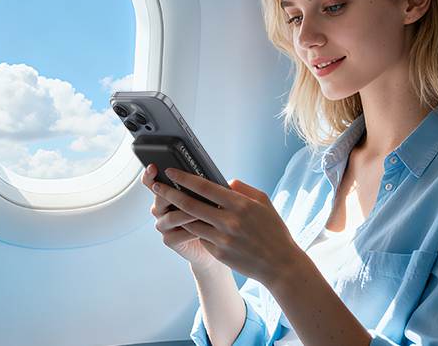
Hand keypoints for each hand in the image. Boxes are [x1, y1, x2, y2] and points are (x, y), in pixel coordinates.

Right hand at [144, 165, 217, 268]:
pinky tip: (202, 231)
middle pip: (161, 198)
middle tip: (188, 192)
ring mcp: (164, 225)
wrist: (212, 241)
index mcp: (167, 195)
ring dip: (188, 215)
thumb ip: (209, 188)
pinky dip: (191, 232)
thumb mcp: (209, 198)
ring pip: (171, 217)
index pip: (153, 183)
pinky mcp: (169, 240)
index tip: (153, 167)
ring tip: (203, 214)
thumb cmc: (210, 216)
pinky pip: (178, 235)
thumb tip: (226, 181)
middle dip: (175, 194)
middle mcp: (161, 209)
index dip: (150, 175)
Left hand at [148, 166, 302, 284]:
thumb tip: (223, 183)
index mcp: (240, 204)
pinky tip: (191, 223)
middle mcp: (229, 221)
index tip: (171, 171)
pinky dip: (195, 229)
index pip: (205, 187)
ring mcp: (222, 239)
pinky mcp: (218, 253)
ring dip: (178, 213)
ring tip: (169, 205)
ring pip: (191, 222)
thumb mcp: (263, 201)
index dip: (184, 178)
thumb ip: (242, 189)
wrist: (280, 264)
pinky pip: (201, 237)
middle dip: (170, 193)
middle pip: (190, 204)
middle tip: (157, 187)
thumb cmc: (273, 230)